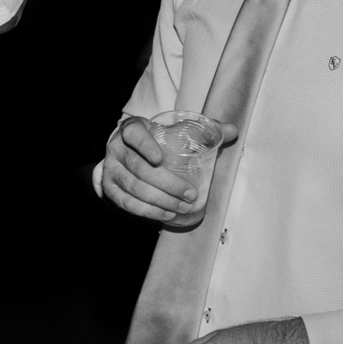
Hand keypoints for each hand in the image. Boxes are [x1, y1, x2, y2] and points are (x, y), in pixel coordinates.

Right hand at [95, 117, 237, 223]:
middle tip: (190, 194)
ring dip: (160, 201)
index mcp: (132, 130)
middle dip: (166, 185)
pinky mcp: (110, 188)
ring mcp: (111, 170)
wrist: (128, 154)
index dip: (145, 146)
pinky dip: (146, 211)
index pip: (135, 135)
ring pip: (134, 188)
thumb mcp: (175, 132)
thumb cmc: (156, 142)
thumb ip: (204, 130)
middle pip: (139, 168)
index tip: (159, 159)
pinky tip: (165, 214)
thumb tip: (232, 130)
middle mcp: (117, 148)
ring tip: (182, 207)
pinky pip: (126, 203)